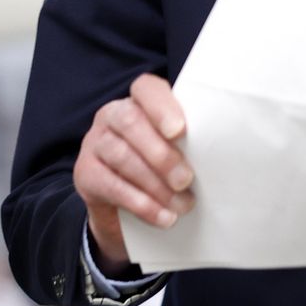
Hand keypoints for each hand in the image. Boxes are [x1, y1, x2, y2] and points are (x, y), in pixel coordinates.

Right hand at [74, 73, 196, 266]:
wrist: (123, 206)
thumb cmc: (163, 168)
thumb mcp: (177, 150)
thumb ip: (189, 142)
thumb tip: (221, 155)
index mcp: (139, 102)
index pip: (146, 89)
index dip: (161, 107)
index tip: (180, 131)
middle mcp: (112, 115)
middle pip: (130, 122)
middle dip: (161, 153)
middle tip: (186, 180)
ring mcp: (95, 142)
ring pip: (121, 155)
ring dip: (155, 184)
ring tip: (182, 205)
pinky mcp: (85, 173)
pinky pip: (110, 185)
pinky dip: (141, 204)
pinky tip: (164, 217)